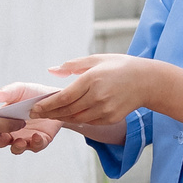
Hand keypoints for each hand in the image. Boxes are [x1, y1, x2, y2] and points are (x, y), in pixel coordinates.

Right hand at [0, 83, 64, 154]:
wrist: (57, 98)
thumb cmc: (35, 93)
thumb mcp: (20, 90)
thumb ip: (8, 92)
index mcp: (4, 119)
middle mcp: (13, 130)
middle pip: (1, 141)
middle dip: (0, 141)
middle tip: (3, 138)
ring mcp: (26, 137)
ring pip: (17, 148)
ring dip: (17, 147)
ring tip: (21, 141)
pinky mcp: (40, 140)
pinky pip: (36, 146)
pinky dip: (36, 143)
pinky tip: (37, 136)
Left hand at [29, 55, 151, 130]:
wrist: (147, 81)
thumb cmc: (120, 66)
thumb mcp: (96, 59)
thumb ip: (72, 66)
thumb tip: (52, 71)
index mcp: (92, 79)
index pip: (64, 97)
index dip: (47, 104)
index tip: (35, 108)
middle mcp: (98, 97)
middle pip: (67, 110)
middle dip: (49, 113)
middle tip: (35, 114)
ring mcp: (105, 110)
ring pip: (76, 118)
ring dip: (61, 118)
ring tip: (49, 115)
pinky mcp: (110, 118)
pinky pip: (88, 122)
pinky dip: (76, 120)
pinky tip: (67, 116)